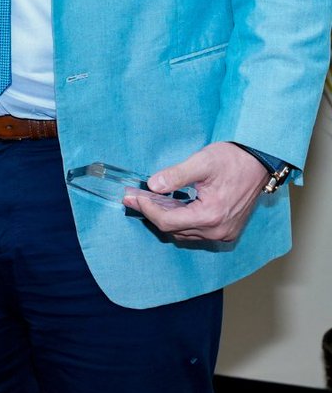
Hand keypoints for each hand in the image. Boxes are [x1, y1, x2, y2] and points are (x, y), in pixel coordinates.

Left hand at [122, 142, 268, 242]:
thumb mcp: (202, 162)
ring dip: (166, 218)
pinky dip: (181, 221)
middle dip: (152, 213)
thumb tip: (152, 185)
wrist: (259, 162)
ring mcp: (224, 233)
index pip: (168, 221)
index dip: (147, 209)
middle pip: (174, 230)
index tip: (132, 197)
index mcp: (211, 215)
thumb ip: (176, 175)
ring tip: (150, 201)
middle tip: (136, 198)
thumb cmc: (233, 159)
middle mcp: (218, 230)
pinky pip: (196, 232)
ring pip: (184, 233)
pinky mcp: (227, 230)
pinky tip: (172, 206)